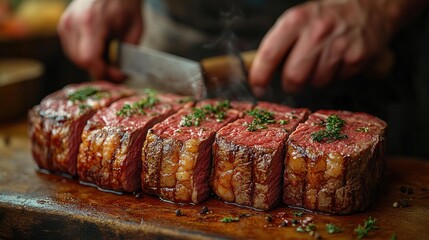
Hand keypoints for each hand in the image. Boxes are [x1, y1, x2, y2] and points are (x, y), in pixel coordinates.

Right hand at [57, 0, 142, 80]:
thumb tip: (118, 77)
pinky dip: (85, 55)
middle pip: (81, 62)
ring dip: (92, 64)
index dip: (103, 73)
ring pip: (74, 58)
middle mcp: (73, 23)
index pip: (89, 59)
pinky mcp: (63, 25)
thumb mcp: (134, 29)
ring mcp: (65, 24)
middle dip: (100, 70)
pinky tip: (99, 51)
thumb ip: (126, 54)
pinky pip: (71, 51)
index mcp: (92, 22)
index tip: (118, 76)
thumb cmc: (125, 5)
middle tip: (117, 72)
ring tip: (109, 59)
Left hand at [249, 0, 391, 95]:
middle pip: (293, 76)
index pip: (269, 54)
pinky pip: (337, 79)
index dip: (260, 76)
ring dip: (316, 78)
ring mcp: (338, 44)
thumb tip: (258, 70)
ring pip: (316, 82)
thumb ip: (278, 43)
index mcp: (295, 20)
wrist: (369, 5)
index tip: (257, 87)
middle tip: (294, 80)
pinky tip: (339, 59)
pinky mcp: (356, 56)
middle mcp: (315, 31)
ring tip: (323, 60)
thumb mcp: (298, 19)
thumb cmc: (326, 16)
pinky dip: (336, 75)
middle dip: (291, 84)